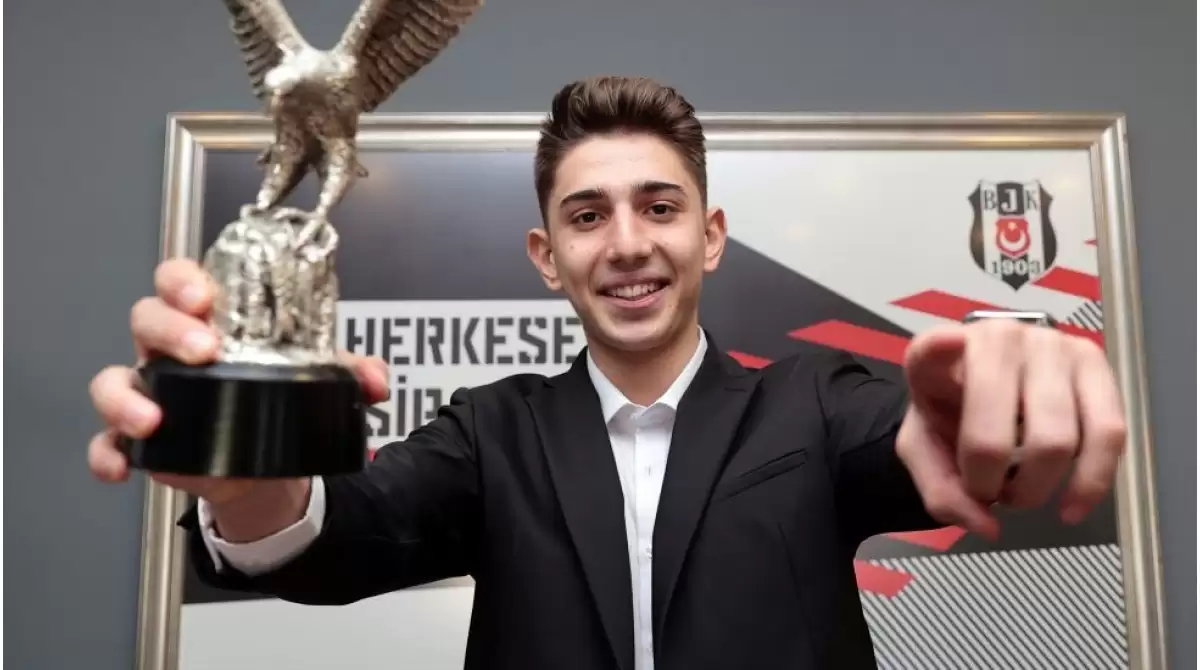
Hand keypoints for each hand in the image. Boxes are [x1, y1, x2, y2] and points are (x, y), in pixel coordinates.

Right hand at [87, 258, 389, 504]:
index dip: (183, 280)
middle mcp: (168, 349)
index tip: (203, 295)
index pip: (182, 281)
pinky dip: (107, 453)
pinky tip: (122, 466)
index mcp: (207, 319)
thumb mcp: (316, 378)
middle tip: (204, 349)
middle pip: (147, 320)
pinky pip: (107, 442)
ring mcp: (151, 392)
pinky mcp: (143, 440)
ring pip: (114, 379)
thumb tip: (375, 381)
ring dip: (126, 396)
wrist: (266, 460)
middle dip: (169, 329)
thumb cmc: (276, 395)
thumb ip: (349, 372)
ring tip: (154, 418)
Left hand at [896, 319, 1126, 540]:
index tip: (946, 344)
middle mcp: (996, 340)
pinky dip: (1093, 481)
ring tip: (1024, 491)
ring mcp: (1050, 346)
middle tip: (993, 493)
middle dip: (994, 485)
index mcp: (935, 360)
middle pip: (997, 433)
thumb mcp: (927, 456)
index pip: (930, 350)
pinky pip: (1108, 432)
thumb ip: (942, 493)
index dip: (938, 349)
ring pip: (1057, 439)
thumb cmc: (951, 417)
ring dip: (1038, 487)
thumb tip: (988, 524)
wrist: (985, 396)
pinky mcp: (1094, 362)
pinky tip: (1073, 505)